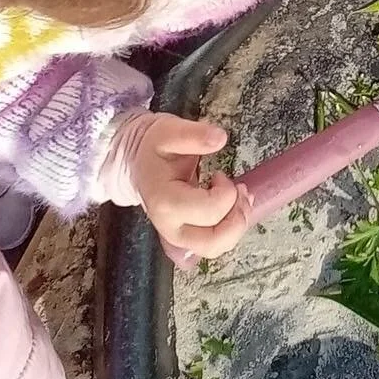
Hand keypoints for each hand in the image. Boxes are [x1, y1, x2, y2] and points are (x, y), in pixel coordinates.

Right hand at [132, 116, 252, 266]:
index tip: (219, 174)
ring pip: (218, 247)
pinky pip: (215, 243)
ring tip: (240, 197)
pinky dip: (232, 227)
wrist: (139, 163)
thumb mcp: (169, 131)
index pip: (209, 210)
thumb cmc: (153, 150)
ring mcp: (178, 237)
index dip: (226, 192)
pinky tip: (234, 205)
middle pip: (214, 242)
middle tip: (239, 191)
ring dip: (238, 224)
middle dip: (237, 217)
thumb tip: (219, 138)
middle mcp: (170, 227)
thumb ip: (193, 135)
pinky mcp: (188, 238)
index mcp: (164, 202)